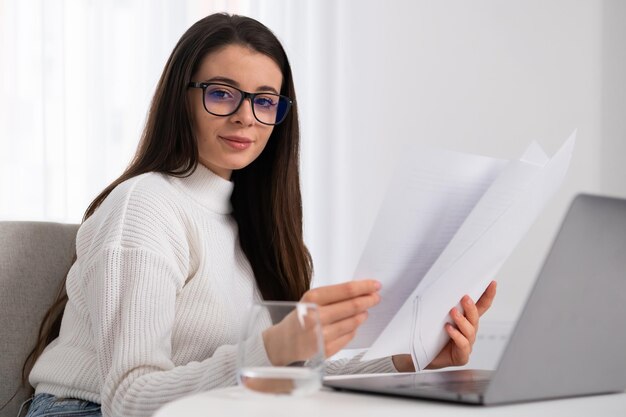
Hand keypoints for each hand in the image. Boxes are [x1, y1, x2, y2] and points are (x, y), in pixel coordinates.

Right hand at [263, 280, 380, 365]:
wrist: (282, 342)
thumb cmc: (299, 318)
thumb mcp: (310, 300)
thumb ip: (333, 296)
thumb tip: (361, 291)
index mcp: (311, 298)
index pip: (346, 290)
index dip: (364, 287)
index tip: (375, 285)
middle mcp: (316, 316)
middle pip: (352, 306)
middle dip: (368, 300)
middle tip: (375, 297)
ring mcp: (321, 335)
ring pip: (353, 323)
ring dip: (362, 316)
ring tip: (364, 312)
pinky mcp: (325, 350)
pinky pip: (348, 337)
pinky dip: (353, 330)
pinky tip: (352, 326)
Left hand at [427, 280, 496, 368]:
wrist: (421, 356)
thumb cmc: (430, 336)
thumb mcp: (437, 316)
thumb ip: (442, 305)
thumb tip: (440, 287)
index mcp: (465, 320)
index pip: (480, 306)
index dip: (488, 295)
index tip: (492, 283)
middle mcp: (468, 332)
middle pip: (475, 318)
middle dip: (471, 307)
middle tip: (465, 298)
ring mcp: (466, 344)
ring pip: (470, 331)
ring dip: (462, 320)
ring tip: (453, 312)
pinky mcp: (461, 356)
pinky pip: (463, 344)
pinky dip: (456, 336)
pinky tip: (449, 329)